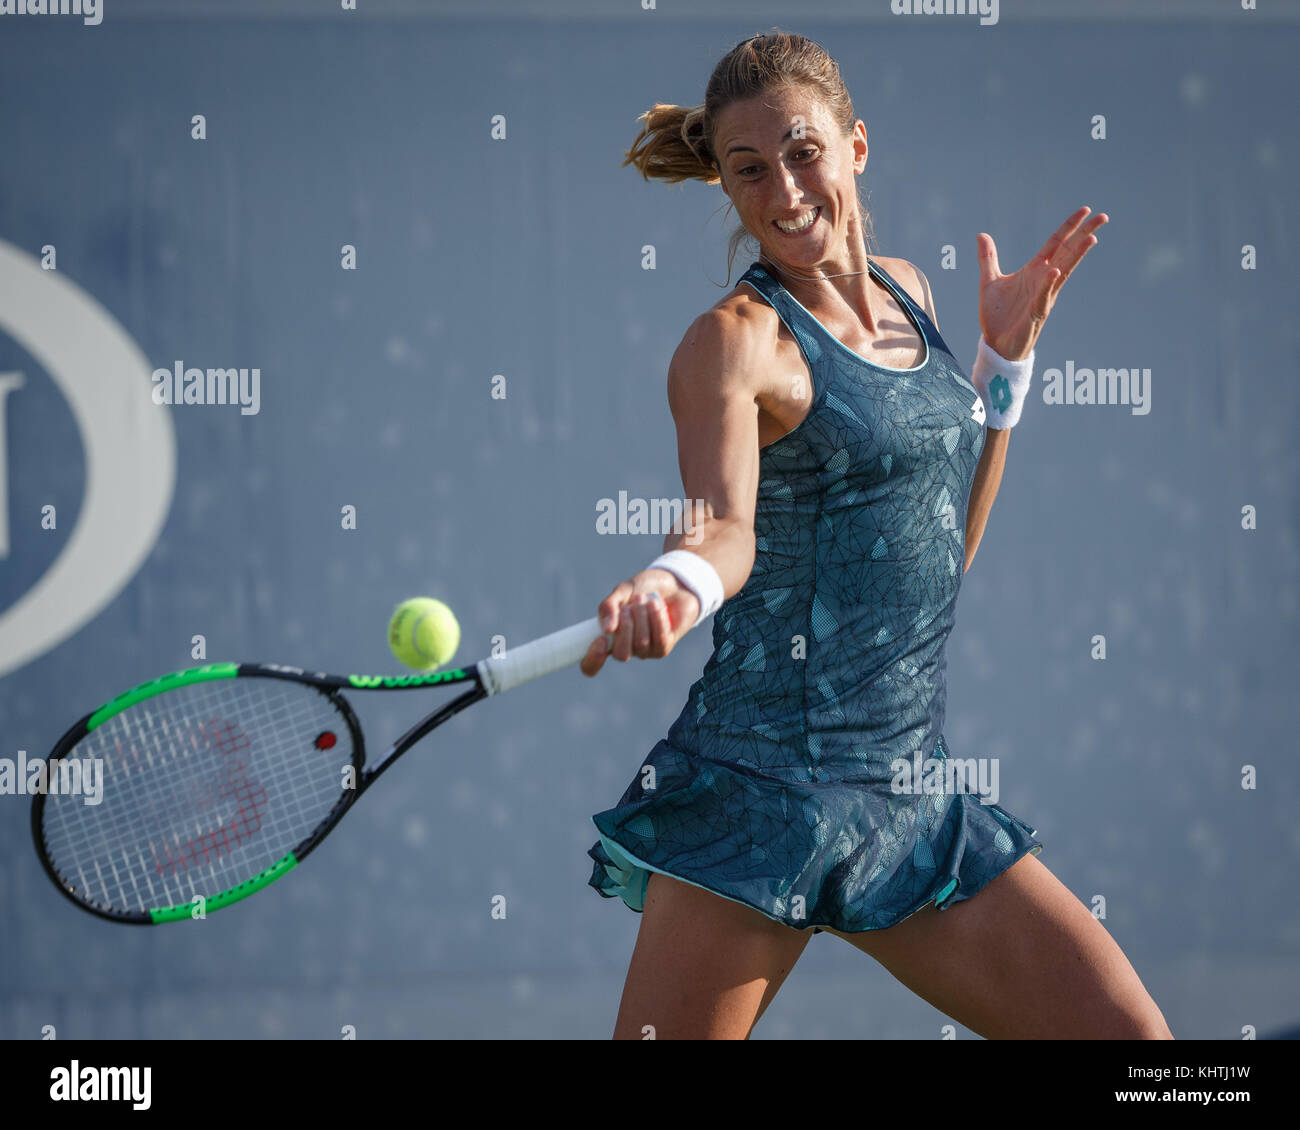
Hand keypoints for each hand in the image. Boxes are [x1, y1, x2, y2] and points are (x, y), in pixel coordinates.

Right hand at [580, 569, 700, 676]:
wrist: (672, 583)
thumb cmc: (643, 589)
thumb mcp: (623, 591)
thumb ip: (609, 606)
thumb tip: (606, 629)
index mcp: (607, 638)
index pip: (592, 665)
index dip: (593, 660)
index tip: (602, 638)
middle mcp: (625, 648)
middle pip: (620, 654)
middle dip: (625, 628)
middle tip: (629, 607)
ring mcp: (644, 651)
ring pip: (641, 644)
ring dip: (642, 618)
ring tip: (644, 599)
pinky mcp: (663, 648)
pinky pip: (659, 639)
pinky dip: (656, 619)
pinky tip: (656, 605)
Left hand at [977, 205, 1106, 359]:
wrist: (995, 344)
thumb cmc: (998, 315)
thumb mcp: (989, 281)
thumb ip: (988, 258)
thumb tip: (982, 234)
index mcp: (1034, 270)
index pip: (1056, 243)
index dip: (1070, 226)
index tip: (1086, 210)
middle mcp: (1044, 280)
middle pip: (1067, 253)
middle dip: (1085, 235)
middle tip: (1103, 217)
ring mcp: (1043, 296)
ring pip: (1063, 272)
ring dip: (1076, 256)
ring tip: (1091, 239)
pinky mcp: (1036, 313)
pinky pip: (1043, 296)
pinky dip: (1048, 284)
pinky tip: (1055, 271)